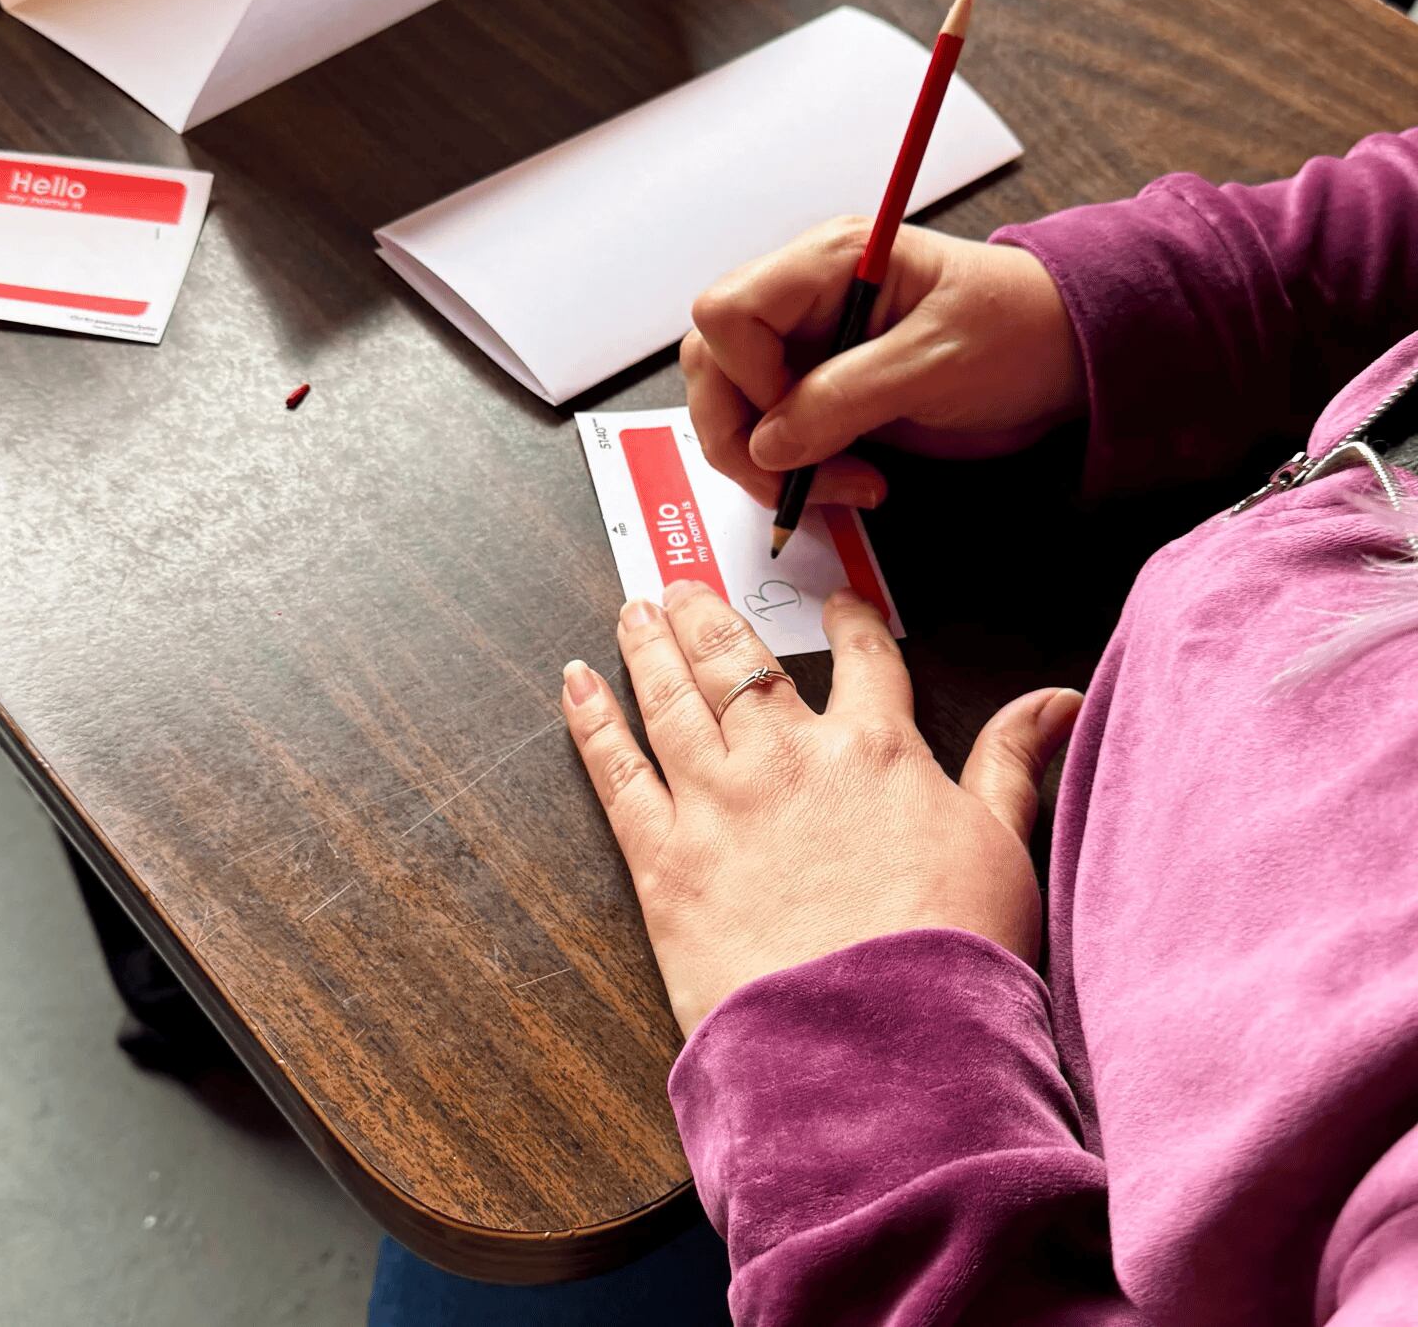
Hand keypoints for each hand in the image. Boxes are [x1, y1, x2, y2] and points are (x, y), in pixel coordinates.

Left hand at [563, 582, 1080, 1036]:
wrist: (879, 1051)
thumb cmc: (952, 959)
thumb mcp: (1002, 849)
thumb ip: (1014, 761)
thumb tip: (1058, 698)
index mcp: (875, 750)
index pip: (862, 659)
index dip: (849, 622)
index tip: (837, 604)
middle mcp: (788, 758)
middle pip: (740, 661)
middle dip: (711, 614)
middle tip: (687, 584)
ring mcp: (718, 803)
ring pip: (671, 696)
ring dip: (648, 643)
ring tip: (634, 607)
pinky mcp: (664, 860)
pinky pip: (617, 771)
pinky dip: (592, 720)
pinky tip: (577, 682)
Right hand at [683, 221, 1082, 512]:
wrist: (1071, 356)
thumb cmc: (1021, 331)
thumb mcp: (937, 362)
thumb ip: (845, 398)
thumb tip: (766, 445)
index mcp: (829, 262)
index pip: (727, 311)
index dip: (746, 376)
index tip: (795, 424)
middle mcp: (804, 298)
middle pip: (712, 362)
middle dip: (742, 434)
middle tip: (799, 484)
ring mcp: (809, 345)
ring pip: (731, 403)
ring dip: (768, 462)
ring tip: (843, 487)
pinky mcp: (822, 390)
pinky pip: (771, 432)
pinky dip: (793, 470)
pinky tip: (848, 483)